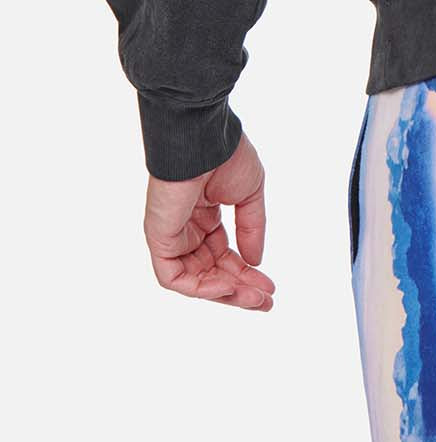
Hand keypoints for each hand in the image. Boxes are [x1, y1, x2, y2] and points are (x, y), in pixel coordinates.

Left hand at [144, 134, 274, 310]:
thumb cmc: (226, 155)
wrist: (204, 140)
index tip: (269, 288)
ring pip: (196, 280)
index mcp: (206, 215)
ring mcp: (172, 236)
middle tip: (264, 301)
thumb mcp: (250, 194)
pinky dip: (201, 287)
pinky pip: (176, 277)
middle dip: (239, 289)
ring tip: (254, 298)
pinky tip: (227, 286)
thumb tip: (256, 261)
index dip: (246, 273)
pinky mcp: (159, 240)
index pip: (224, 255)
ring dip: (225, 293)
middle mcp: (188, 228)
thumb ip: (252, 228)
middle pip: (212, 272)